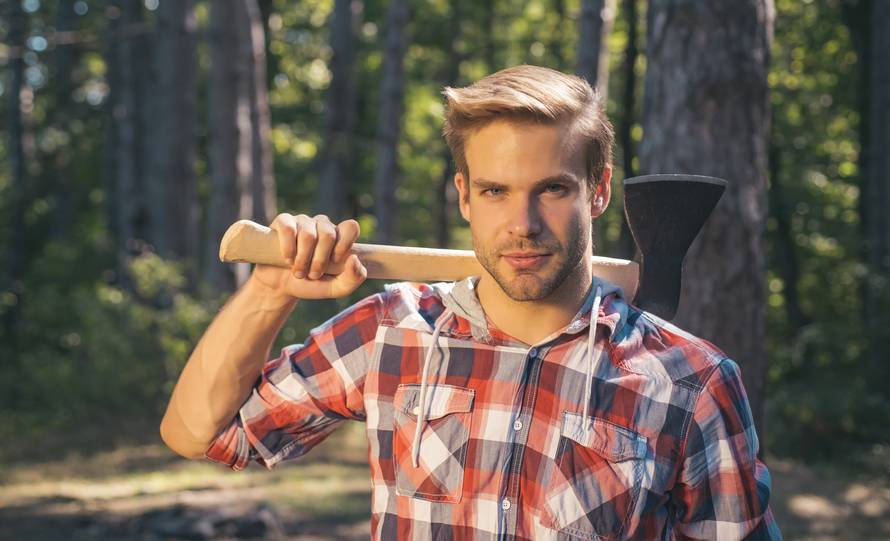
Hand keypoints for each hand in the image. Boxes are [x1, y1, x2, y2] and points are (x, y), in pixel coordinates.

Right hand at [251, 213, 366, 298]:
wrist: (280, 286)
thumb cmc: (311, 284)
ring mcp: (303, 221)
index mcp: (339, 236)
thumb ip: (353, 278)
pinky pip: (288, 228)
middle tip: (313, 275)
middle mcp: (323, 225)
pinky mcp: (284, 221)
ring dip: (302, 260)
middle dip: (319, 260)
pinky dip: (288, 248)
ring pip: (308, 235)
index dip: (344, 244)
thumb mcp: (336, 288)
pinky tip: (287, 258)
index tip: (335, 261)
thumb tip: (354, 258)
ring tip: (298, 272)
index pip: (351, 227)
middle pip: (328, 235)